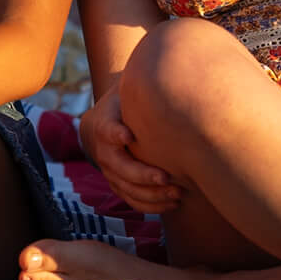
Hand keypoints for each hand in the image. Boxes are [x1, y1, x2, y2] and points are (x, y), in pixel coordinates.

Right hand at [78, 87, 179, 214]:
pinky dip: (152, 206)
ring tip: (177, 193)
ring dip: (151, 194)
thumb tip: (173, 74)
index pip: (106, 129)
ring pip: (127, 188)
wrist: (106, 123)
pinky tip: (173, 203)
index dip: (115, 133)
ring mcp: (110, 171)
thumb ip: (142, 88)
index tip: (129, 136)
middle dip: (142, 174)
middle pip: (118, 166)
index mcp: (104, 124)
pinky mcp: (119, 184)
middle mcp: (104, 151)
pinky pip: (132, 200)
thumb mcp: (128, 90)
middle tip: (166, 177)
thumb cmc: (126, 103)